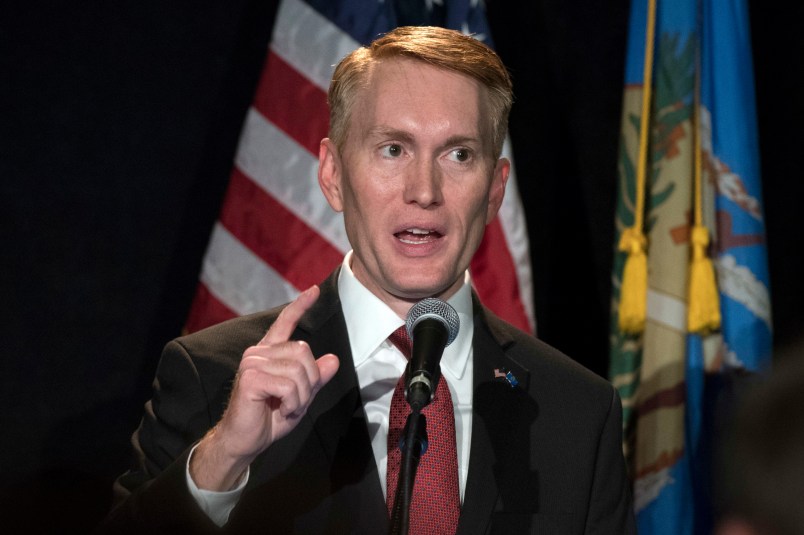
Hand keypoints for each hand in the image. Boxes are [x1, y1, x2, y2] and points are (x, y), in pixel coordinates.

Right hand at [190, 285, 339, 490]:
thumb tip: (333, 360)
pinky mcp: (250, 378)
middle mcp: (258, 353)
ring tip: (286, 408)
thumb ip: (315, 378)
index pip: (285, 323)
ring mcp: (252, 363)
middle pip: (304, 352)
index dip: (300, 306)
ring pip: (299, 370)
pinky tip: (281, 410)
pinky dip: (293, 403)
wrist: (245, 441)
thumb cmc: (269, 418)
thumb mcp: (300, 397)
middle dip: (309, 382)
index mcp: (269, 353)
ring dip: (301, 397)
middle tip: (295, 402)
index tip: (314, 290)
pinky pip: (289, 385)